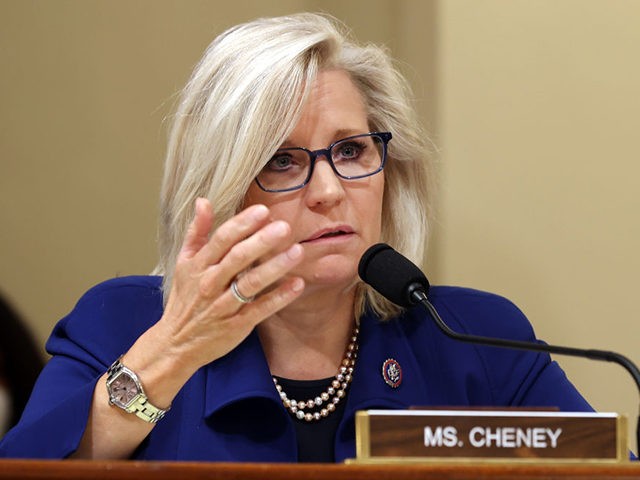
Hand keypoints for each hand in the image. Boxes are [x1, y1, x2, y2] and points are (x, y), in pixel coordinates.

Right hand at [158, 197, 304, 370]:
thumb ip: (197, 231)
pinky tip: (297, 284)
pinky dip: (279, 297)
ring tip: (297, 251)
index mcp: (199, 265)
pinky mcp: (237, 325)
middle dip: (261, 241)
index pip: (221, 240)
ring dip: (275, 267)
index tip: (263, 211)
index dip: (242, 224)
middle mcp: (210, 283)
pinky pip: (260, 309)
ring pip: (251, 283)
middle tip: (284, 227)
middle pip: (238, 258)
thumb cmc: (184, 299)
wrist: (175, 343)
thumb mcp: (184, 263)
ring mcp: (224, 306)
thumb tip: (203, 200)